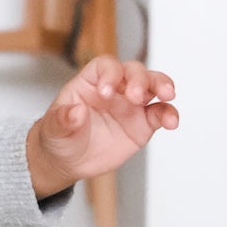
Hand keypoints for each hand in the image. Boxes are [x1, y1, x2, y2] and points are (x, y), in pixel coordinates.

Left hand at [26, 56, 178, 195]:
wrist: (69, 161)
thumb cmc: (60, 136)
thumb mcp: (54, 129)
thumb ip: (63, 120)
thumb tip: (75, 112)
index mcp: (91, 82)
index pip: (105, 66)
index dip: (109, 74)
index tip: (106, 93)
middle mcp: (115, 88)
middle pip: (133, 71)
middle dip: (138, 79)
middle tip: (136, 95)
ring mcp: (131, 104)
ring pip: (152, 85)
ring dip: (161, 86)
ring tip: (167, 96)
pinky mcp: (143, 123)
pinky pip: (160, 113)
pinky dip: (169, 114)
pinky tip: (171, 121)